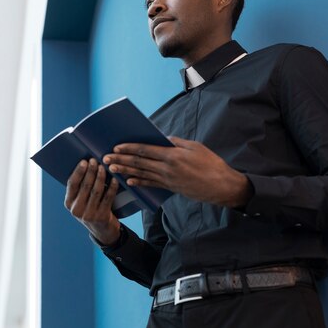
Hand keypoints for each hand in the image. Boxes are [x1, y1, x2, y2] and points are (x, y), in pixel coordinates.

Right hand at [64, 158, 120, 244]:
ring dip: (101, 177)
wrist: (102, 230)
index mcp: (69, 203)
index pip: (72, 184)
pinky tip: (115, 179)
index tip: (84, 161)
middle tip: (95, 160)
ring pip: (96, 191)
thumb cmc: (90, 209)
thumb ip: (80, 188)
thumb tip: (85, 164)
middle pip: (85, 186)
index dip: (78, 172)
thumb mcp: (80, 201)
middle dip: (91, 171)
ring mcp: (89, 214)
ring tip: (103, 167)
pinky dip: (112, 187)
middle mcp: (77, 209)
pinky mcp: (101, 216)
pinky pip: (108, 198)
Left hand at [102, 136, 251, 207]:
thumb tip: (161, 139)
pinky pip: (151, 184)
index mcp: (173, 155)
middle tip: (104, 158)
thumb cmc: (211, 164)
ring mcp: (168, 180)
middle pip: (139, 162)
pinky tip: (129, 181)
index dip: (129, 148)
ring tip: (111, 168)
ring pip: (142, 174)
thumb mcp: (195, 147)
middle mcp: (167, 168)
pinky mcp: (171, 188)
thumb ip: (176, 142)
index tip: (116, 146)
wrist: (222, 186)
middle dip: (121, 159)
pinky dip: (139, 182)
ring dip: (125, 171)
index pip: (145, 150)